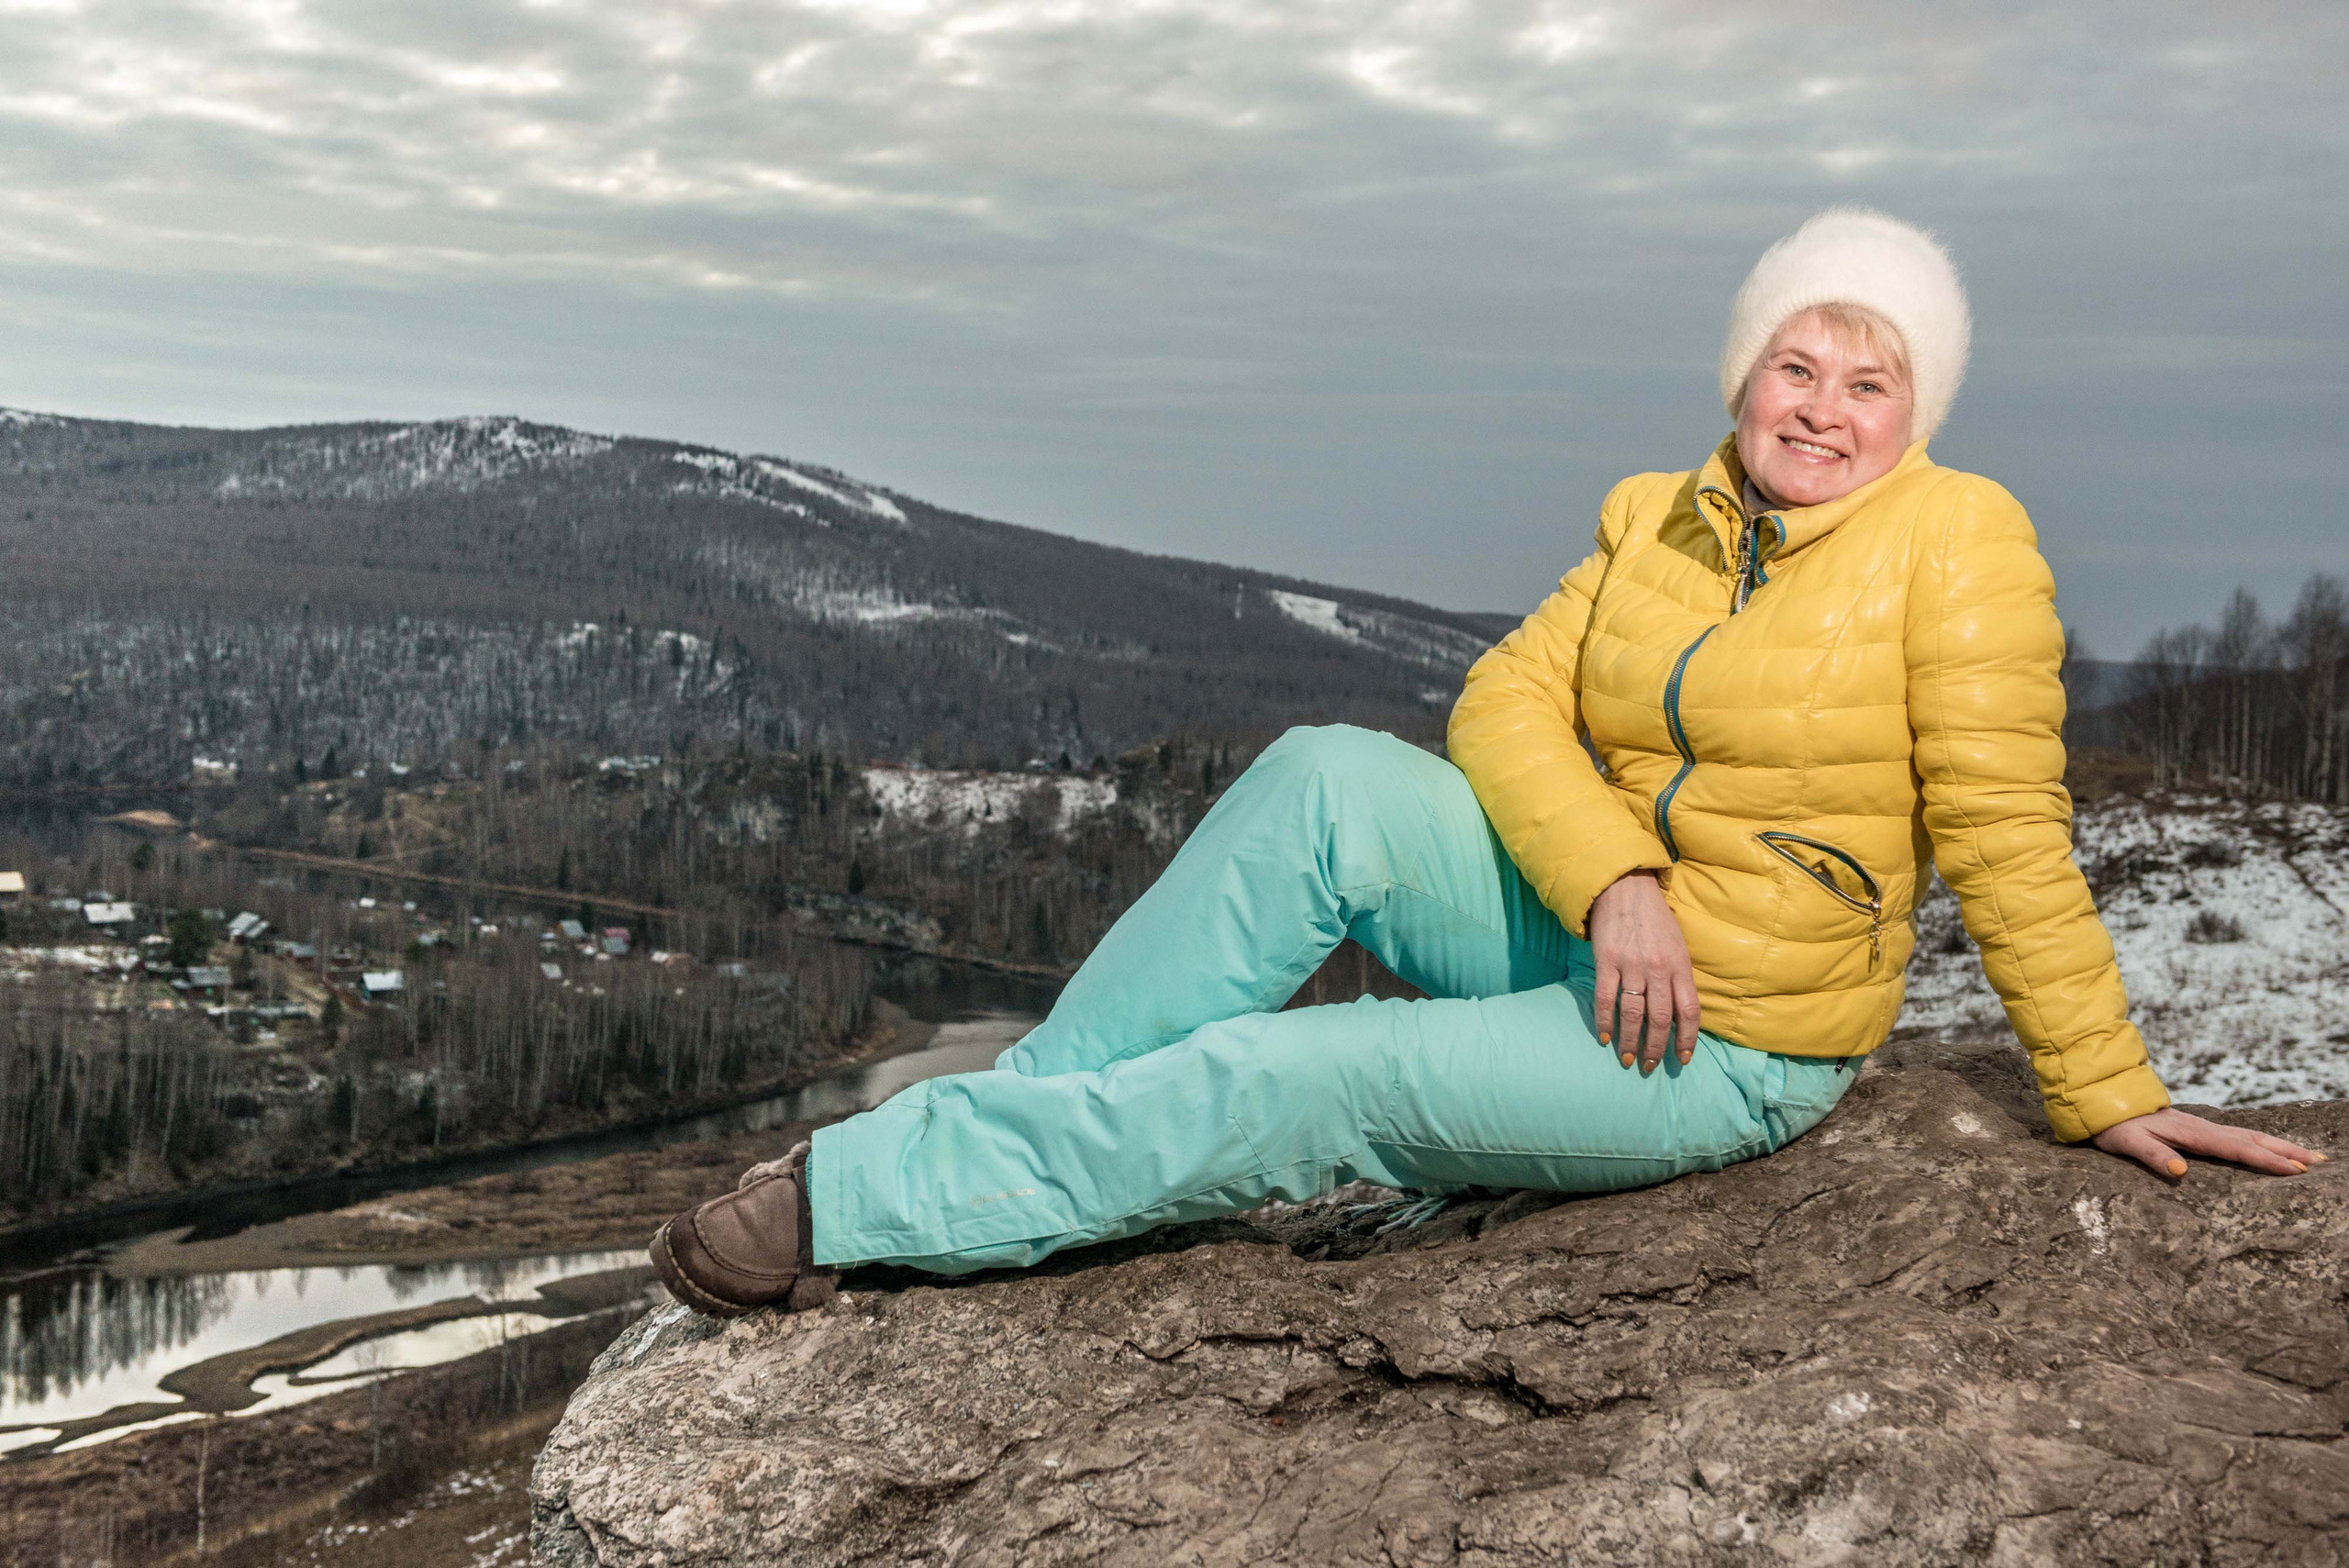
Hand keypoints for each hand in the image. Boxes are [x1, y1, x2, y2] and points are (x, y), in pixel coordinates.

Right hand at [1588, 870, 1700, 1072]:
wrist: (1625, 887)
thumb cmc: (1655, 918)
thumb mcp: (1678, 945)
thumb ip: (1679, 977)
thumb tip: (1678, 1012)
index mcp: (1680, 966)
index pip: (1689, 1011)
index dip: (1687, 1039)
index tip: (1682, 1059)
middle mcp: (1658, 969)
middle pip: (1660, 1020)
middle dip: (1656, 1048)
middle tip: (1651, 1067)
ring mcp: (1631, 966)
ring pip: (1633, 1014)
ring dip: (1631, 1042)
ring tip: (1628, 1059)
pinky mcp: (1607, 961)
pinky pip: (1606, 998)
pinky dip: (1604, 1021)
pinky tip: (1604, 1037)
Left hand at [2090, 1107, 2325, 1179]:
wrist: (2102, 1101)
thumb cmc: (2113, 1125)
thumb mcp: (2127, 1143)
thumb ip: (2153, 1156)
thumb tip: (2180, 1172)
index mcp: (2192, 1133)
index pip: (2237, 1149)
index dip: (2267, 1160)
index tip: (2296, 1170)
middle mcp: (2203, 1129)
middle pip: (2253, 1139)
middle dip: (2287, 1151)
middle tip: (2321, 1162)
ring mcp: (2202, 1128)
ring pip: (2249, 1136)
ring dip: (2280, 1146)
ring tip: (2309, 1156)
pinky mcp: (2198, 1131)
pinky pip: (2238, 1137)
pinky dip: (2262, 1143)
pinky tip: (2270, 1149)